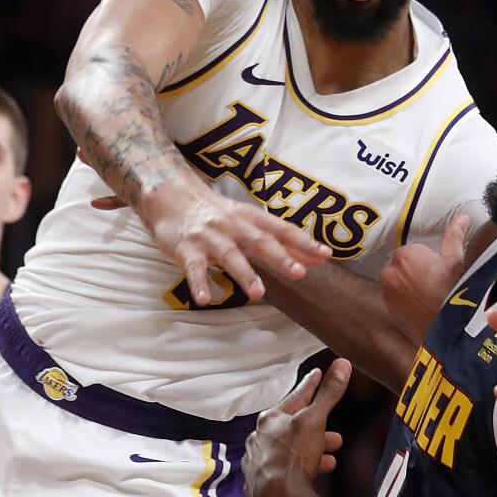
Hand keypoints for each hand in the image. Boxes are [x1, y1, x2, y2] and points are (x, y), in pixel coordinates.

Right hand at [77, 149, 330, 305]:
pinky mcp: (187, 249)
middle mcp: (233, 226)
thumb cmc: (218, 215)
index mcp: (251, 219)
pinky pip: (193, 268)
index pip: (282, 230)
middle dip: (280, 257)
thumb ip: (281, 242)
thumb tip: (316, 258)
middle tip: (298, 274)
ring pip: (229, 256)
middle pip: (259, 241)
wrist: (172, 196)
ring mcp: (210, 237)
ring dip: (244, 273)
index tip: (325, 255)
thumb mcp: (250, 223)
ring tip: (258, 292)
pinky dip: (198, 283)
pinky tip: (205, 299)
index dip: (303, 242)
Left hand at [244, 359, 349, 496]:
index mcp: (270, 418)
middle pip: (293, 426)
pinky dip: (299, 469)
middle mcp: (259, 437)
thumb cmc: (294, 456)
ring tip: (330, 456)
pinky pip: (283, 471)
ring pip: (289, 450)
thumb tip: (342, 364)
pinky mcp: (259, 483)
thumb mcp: (316, 419)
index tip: (318, 375)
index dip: (311, 385)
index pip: (296, 396)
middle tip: (334, 432)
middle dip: (316, 427)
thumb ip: (329, 393)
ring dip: (311, 450)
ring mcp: (257, 461)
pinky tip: (312, 472)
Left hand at [381, 214, 469, 339]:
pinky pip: (396, 298)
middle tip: (436, 286)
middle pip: (404, 266)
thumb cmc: (453, 292)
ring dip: (410, 286)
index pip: (415, 251)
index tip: (440, 274)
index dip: (430, 262)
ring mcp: (386, 292)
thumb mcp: (456, 261)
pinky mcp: (387, 309)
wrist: (447, 329)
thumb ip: (454, 235)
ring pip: (399, 282)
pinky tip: (421, 307)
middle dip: (417, 272)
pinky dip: (405, 300)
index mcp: (405, 255)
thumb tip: (462, 217)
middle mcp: (390, 271)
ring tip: (430, 298)